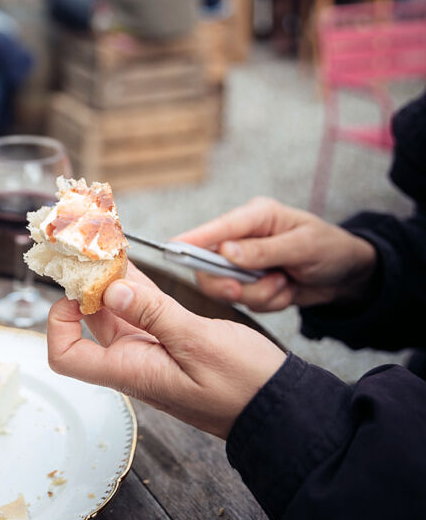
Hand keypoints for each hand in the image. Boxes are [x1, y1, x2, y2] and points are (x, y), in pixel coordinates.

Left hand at [47, 264, 285, 439]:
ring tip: (106, 244)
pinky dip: (137, 286)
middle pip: (92, 324)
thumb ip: (154, 314)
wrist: (280, 408)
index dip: (58, 324)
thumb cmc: (246, 386)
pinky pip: (146, 312)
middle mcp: (136, 362)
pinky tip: (131, 262)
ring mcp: (154, 352)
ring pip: (119, 312)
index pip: (68, 357)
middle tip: (88, 247)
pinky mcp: (175, 343)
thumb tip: (111, 291)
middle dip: (86, 285)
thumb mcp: (199, 343)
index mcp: (133, 371)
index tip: (71, 292)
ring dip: (111, 281)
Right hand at [176, 197, 376, 311]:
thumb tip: (226, 252)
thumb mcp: (304, 246)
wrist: (348, 275)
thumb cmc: (330, 249)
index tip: (170, 249)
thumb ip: (264, 251)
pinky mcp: (252, 284)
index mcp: (254, 216)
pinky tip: (287, 290)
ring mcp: (246, 263)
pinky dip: (268, 302)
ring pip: (229, 289)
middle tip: (245, 290)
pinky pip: (247, 302)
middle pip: (210, 265)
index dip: (191, 240)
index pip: (215, 229)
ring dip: (259, 294)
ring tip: (285, 283)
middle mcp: (243, 238)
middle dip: (231, 283)